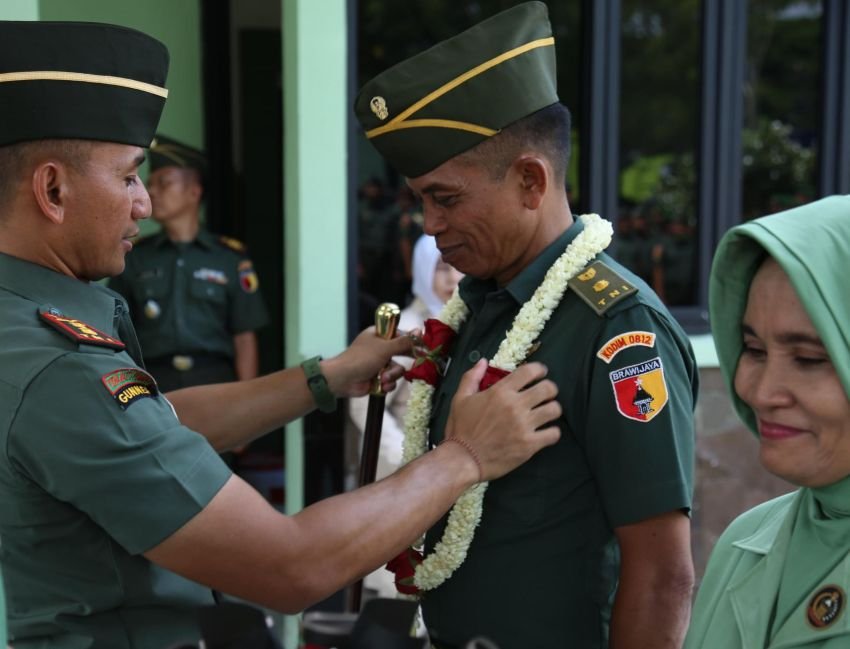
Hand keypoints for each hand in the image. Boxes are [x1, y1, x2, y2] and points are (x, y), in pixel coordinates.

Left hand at [322, 327, 414, 397]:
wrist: (343, 380)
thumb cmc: (361, 358)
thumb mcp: (385, 348)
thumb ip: (403, 342)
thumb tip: (419, 331)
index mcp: (379, 335)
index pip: (401, 334)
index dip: (412, 340)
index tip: (425, 345)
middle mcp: (380, 348)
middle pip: (402, 352)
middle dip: (407, 358)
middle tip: (420, 359)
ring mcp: (379, 364)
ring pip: (398, 369)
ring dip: (392, 375)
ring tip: (383, 378)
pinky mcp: (378, 378)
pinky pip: (391, 381)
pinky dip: (387, 384)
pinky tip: (381, 385)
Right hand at [444, 360, 560, 481]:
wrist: (463, 459)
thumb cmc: (460, 429)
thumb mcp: (460, 398)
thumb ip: (471, 377)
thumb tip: (483, 362)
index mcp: (500, 392)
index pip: (529, 371)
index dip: (539, 369)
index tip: (541, 373)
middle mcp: (515, 406)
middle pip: (548, 388)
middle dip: (550, 389)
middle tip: (547, 394)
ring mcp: (524, 426)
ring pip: (554, 409)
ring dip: (553, 409)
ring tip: (547, 412)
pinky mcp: (530, 445)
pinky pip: (554, 434)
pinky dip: (553, 432)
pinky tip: (546, 432)